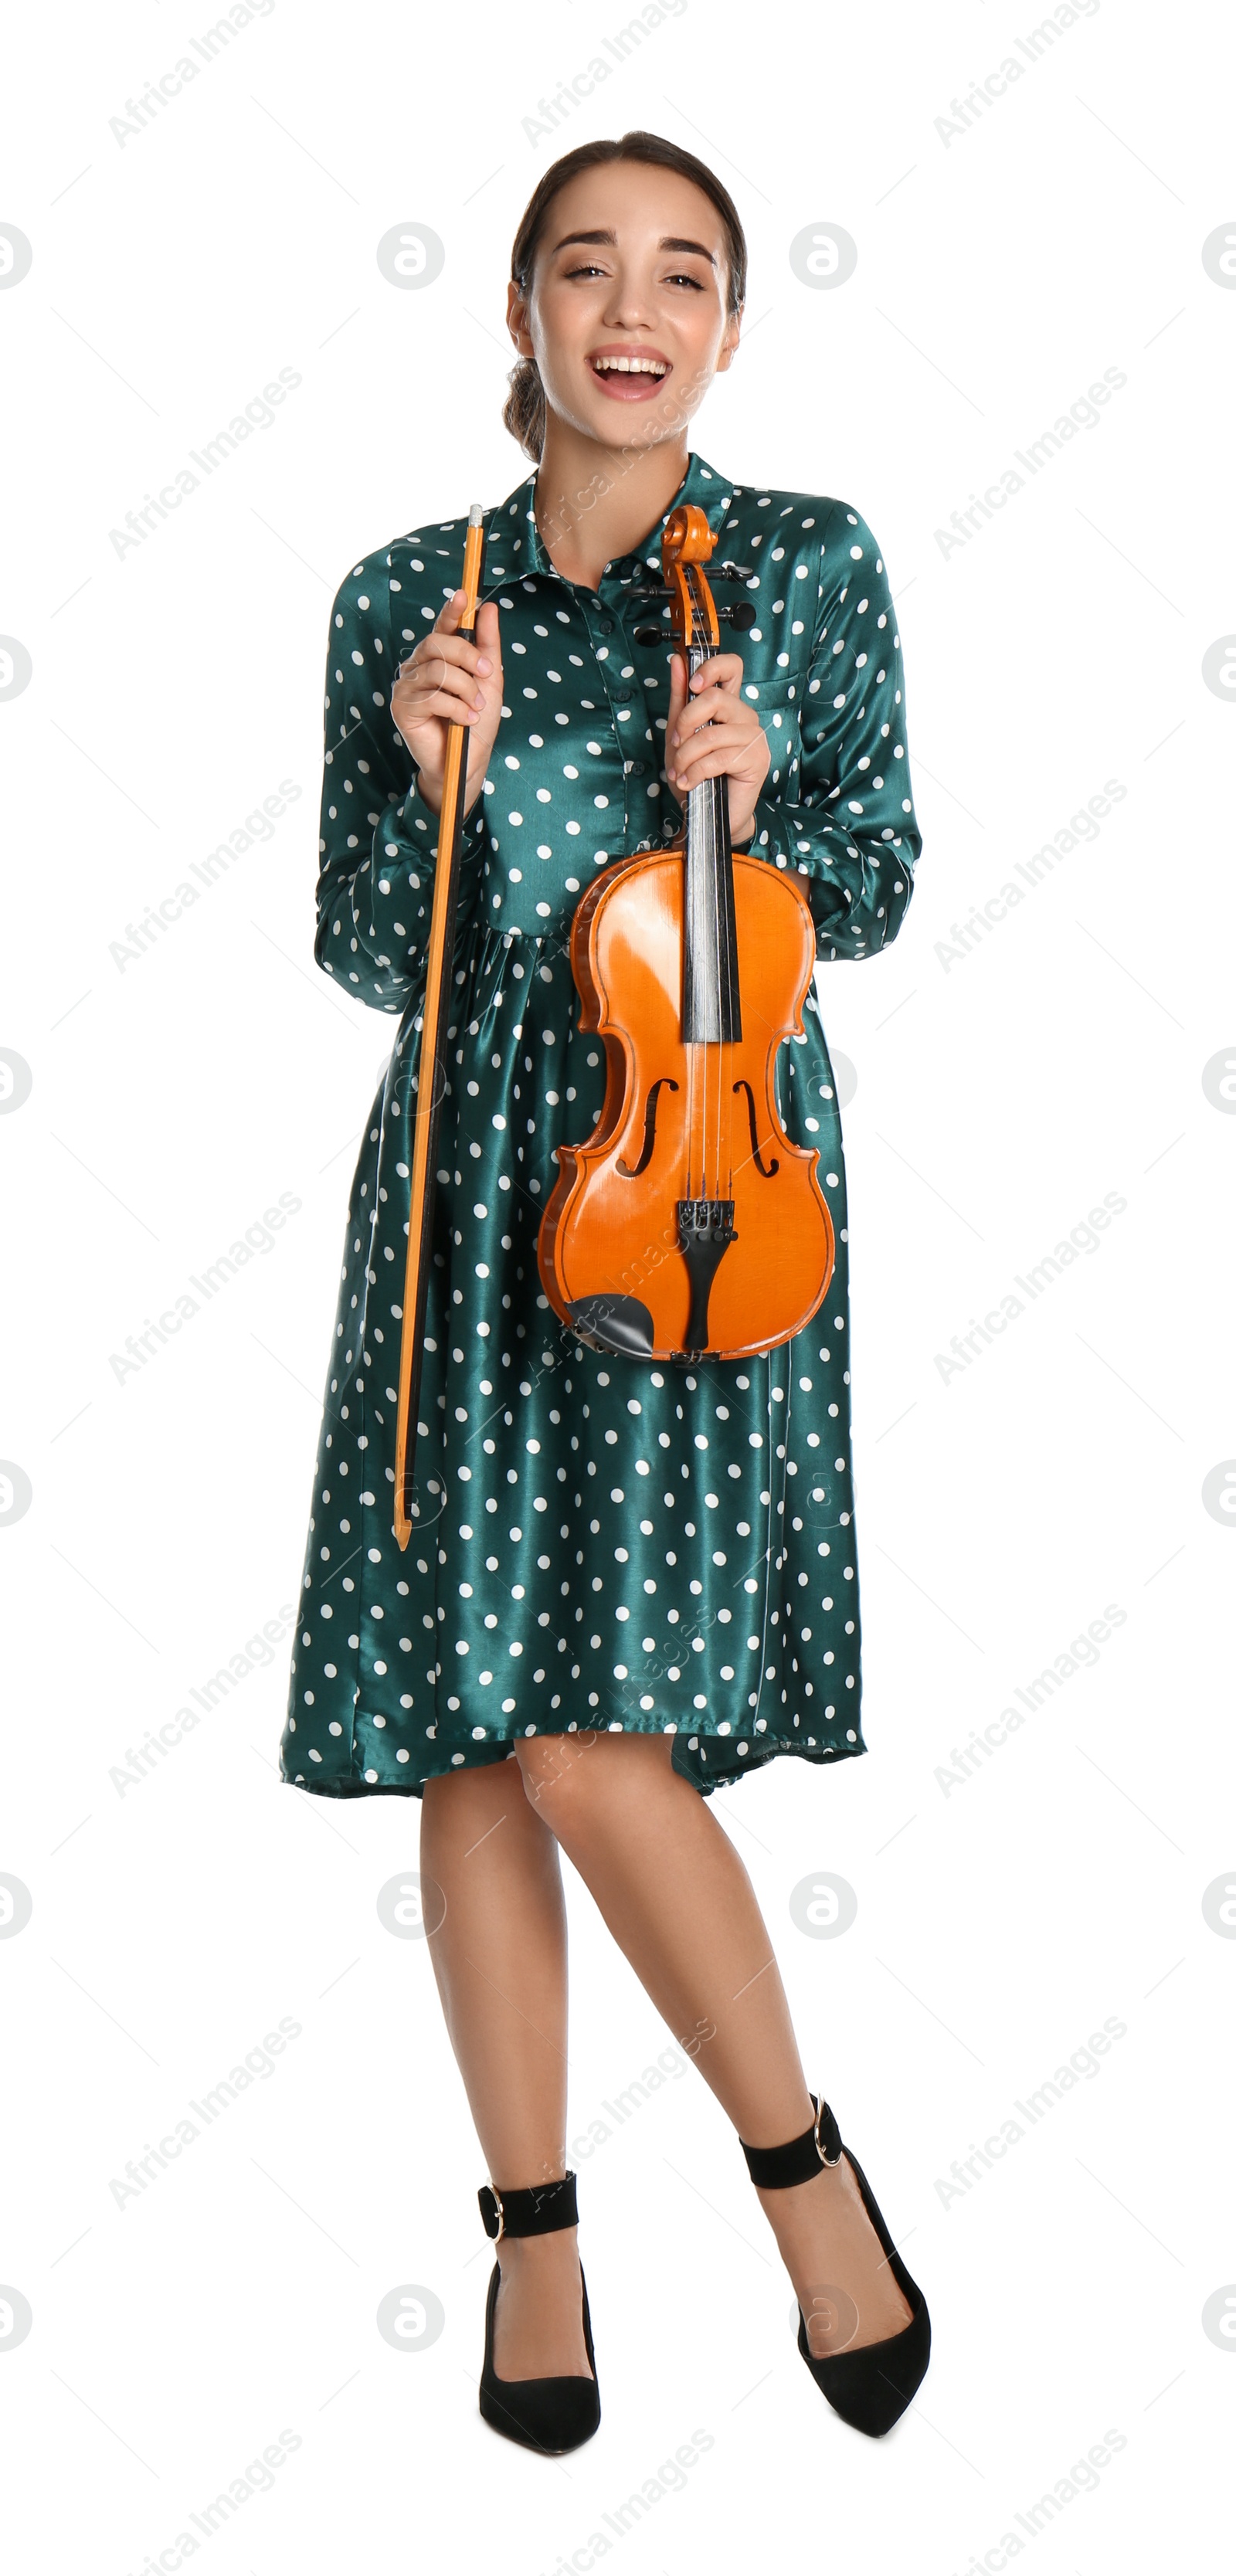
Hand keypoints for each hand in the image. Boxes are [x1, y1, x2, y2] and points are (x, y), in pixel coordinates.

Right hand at [391, 592, 502, 816]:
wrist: (466, 762)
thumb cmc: (475, 722)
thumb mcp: (490, 682)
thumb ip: (488, 646)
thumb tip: (489, 608)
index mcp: (438, 656)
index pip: (442, 627)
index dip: (451, 610)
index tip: (464, 595)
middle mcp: (418, 666)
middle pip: (438, 643)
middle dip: (468, 656)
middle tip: (487, 675)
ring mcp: (407, 685)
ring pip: (438, 670)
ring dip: (466, 689)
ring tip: (476, 708)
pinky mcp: (402, 707)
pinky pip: (432, 696)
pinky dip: (456, 708)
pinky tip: (464, 720)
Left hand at [665, 649, 770, 844]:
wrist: (708, 815)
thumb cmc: (696, 775)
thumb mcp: (678, 735)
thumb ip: (679, 700)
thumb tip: (677, 662)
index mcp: (729, 706)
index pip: (731, 667)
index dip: (711, 668)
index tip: (692, 685)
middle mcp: (745, 716)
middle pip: (715, 697)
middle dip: (686, 722)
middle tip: (676, 743)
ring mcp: (754, 737)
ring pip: (712, 734)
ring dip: (686, 756)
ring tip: (679, 773)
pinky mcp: (757, 759)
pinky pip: (719, 757)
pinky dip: (695, 772)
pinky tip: (689, 782)